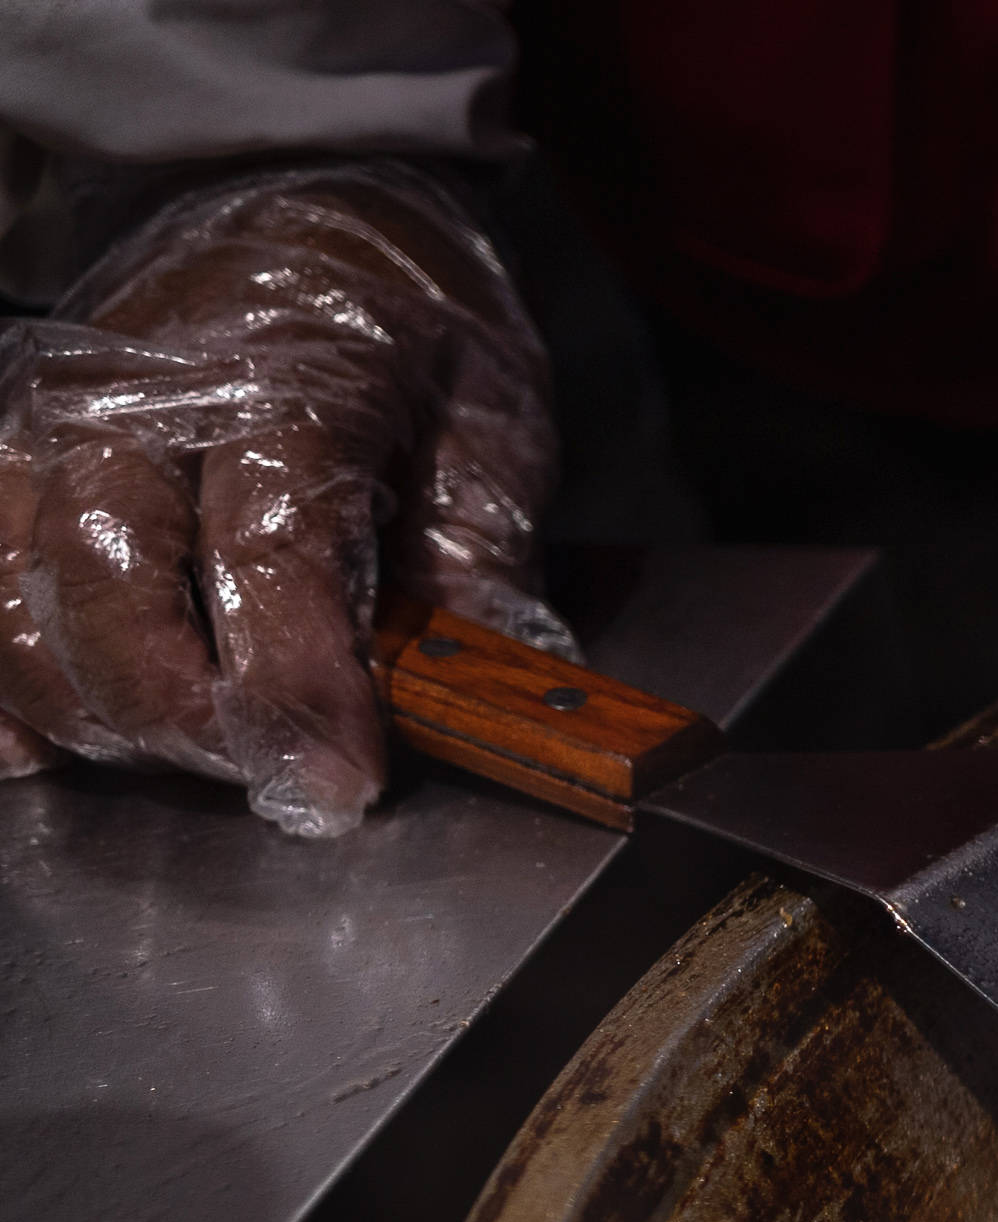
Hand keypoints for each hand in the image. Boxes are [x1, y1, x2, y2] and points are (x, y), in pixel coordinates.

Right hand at [0, 163, 563, 836]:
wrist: (293, 200)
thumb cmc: (405, 319)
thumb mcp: (490, 413)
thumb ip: (477, 555)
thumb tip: (485, 699)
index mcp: (283, 368)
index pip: (267, 548)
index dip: (296, 685)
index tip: (337, 787)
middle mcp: (134, 391)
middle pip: (108, 582)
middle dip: (182, 717)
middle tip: (273, 783)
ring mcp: (46, 418)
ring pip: (10, 592)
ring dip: (89, 708)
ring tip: (189, 756)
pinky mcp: (2, 453)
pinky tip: (42, 745)